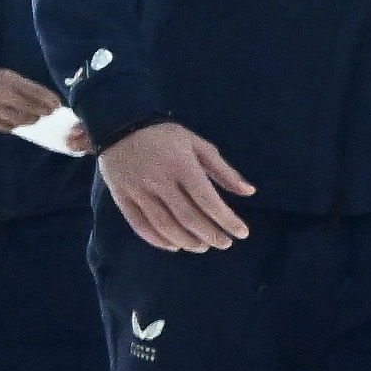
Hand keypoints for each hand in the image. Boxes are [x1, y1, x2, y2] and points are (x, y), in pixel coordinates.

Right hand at [0, 65, 63, 130]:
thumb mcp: (5, 75)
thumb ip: (23, 87)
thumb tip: (44, 99)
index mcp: (9, 82)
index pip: (37, 93)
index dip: (50, 101)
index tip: (58, 105)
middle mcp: (2, 96)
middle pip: (32, 109)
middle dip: (44, 112)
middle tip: (49, 113)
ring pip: (21, 121)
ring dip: (32, 120)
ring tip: (35, 118)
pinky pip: (8, 127)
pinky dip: (17, 125)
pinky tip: (19, 122)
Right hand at [99, 122, 253, 251]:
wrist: (120, 124)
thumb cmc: (166, 136)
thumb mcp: (198, 145)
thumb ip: (223, 170)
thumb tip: (250, 192)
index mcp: (182, 166)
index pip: (208, 200)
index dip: (227, 220)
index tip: (242, 233)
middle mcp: (160, 181)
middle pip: (187, 218)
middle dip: (210, 235)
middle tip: (224, 244)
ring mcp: (138, 191)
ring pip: (164, 225)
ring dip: (187, 241)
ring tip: (202, 247)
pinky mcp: (121, 197)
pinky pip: (139, 225)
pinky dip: (157, 240)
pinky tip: (173, 245)